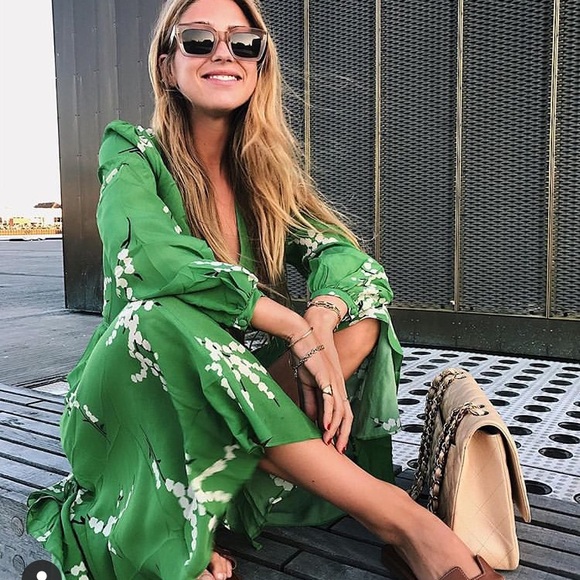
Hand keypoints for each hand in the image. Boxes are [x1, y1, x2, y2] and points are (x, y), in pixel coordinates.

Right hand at [290, 327, 351, 452]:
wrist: (302, 335)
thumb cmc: (305, 357)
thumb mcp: (307, 383)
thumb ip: (310, 401)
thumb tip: (312, 418)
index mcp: (335, 387)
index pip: (344, 413)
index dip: (342, 429)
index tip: (337, 445)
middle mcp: (338, 386)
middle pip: (348, 415)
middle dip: (345, 435)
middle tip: (340, 451)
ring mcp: (334, 381)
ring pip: (341, 410)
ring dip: (337, 429)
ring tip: (331, 443)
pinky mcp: (326, 377)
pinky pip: (330, 399)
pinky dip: (330, 414)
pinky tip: (326, 426)